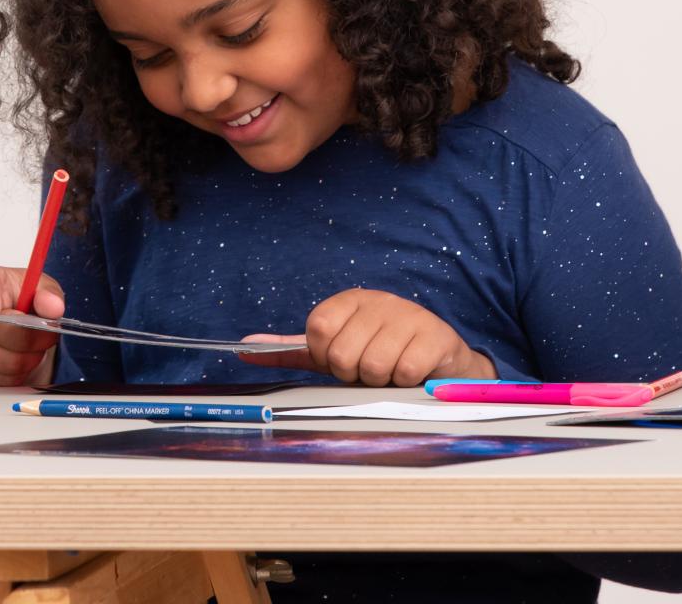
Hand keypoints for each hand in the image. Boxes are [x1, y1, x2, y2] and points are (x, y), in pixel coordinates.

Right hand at [0, 264, 65, 385]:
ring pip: (10, 364)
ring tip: (31, 345)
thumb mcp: (37, 286)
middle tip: (47, 332)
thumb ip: (48, 293)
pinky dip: (19, 374)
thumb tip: (53, 308)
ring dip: (32, 358)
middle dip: (38, 338)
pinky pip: (3, 382)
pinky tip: (16, 358)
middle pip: (9, 336)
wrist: (1, 319)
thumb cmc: (16, 299)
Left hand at [238, 288, 495, 385]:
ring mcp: (408, 315)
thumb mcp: (331, 352)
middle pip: (343, 353)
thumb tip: (243, 349)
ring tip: (389, 372)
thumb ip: (289, 350)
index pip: (317, 329)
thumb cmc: (377, 355)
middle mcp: (378, 301)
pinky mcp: (435, 336)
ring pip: (373, 366)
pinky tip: (411, 374)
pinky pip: (405, 371)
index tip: (338, 360)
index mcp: (348, 300)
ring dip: (380, 381)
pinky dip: (405, 382)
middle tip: (366, 370)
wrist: (438, 361)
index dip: (325, 356)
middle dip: (353, 373)